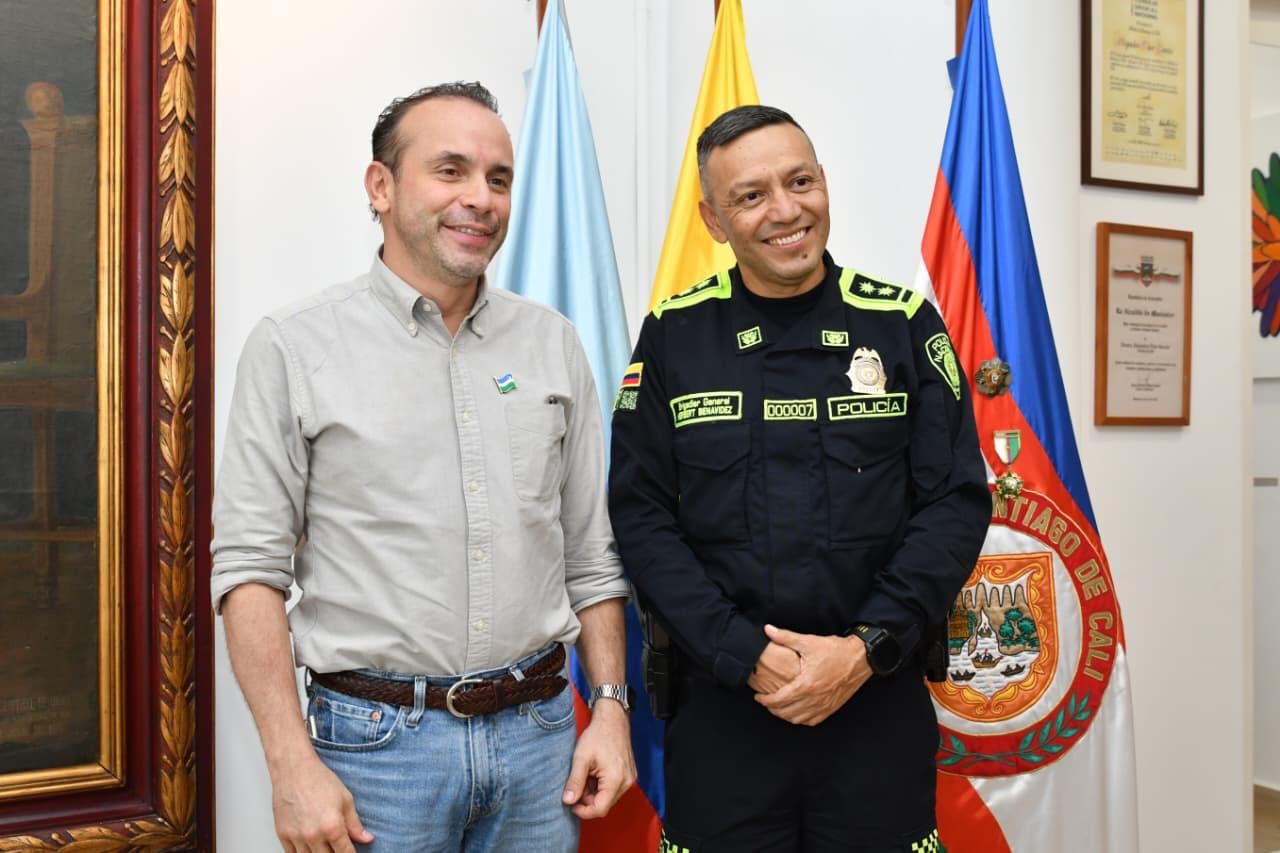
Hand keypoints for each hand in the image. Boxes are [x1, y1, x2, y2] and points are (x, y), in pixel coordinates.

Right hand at [269, 750, 372, 851]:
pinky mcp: (282, 835)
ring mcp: (296, 837)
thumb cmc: (319, 780)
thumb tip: (366, 839)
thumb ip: (355, 824)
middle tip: (338, 847)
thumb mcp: (345, 799)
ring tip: (324, 846)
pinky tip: (309, 848)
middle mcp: (313, 835)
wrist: (294, 770)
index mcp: (332, 827)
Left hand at [562, 701, 635, 818]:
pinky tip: (594, 773)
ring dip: (594, 792)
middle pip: (604, 804)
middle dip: (587, 800)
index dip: (583, 811)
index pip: (600, 809)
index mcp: (615, 780)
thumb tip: (568, 801)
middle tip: (576, 785)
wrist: (612, 719)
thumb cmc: (598, 735)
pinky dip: (601, 786)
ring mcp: (629, 778)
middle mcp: (626, 782)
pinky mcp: (628, 774)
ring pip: (608, 797)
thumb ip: (575, 781)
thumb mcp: (581, 758)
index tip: (571, 804)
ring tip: (585, 775)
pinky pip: (613, 788)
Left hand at [753, 624, 872, 725]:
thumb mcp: (808, 641)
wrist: (860, 658)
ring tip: (778, 706)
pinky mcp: (832, 707)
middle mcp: (815, 699)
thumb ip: (785, 637)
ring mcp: (824, 706)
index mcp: (806, 685)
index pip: (779, 700)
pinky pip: (812, 721)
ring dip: (785, 715)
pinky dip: (801, 719)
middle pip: (786, 713)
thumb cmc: (836, 650)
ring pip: (798, 720)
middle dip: (772, 708)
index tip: (758, 696)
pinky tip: (796, 712)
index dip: (765, 700)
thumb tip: (767, 629)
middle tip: (766, 701)